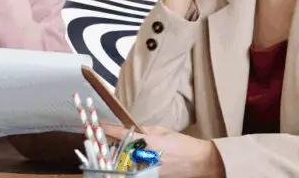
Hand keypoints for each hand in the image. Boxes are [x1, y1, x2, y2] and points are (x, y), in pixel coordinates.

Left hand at [102, 125, 222, 177]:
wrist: (199, 162)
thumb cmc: (183, 144)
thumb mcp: (163, 131)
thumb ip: (145, 131)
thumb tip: (131, 129)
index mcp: (148, 142)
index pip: (122, 135)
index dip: (109, 130)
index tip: (100, 126)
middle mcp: (145, 157)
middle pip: (120, 151)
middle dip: (112, 145)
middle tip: (106, 139)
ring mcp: (147, 170)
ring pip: (126, 163)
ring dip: (121, 156)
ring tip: (120, 150)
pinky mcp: (150, 177)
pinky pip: (135, 171)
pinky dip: (131, 165)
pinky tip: (134, 160)